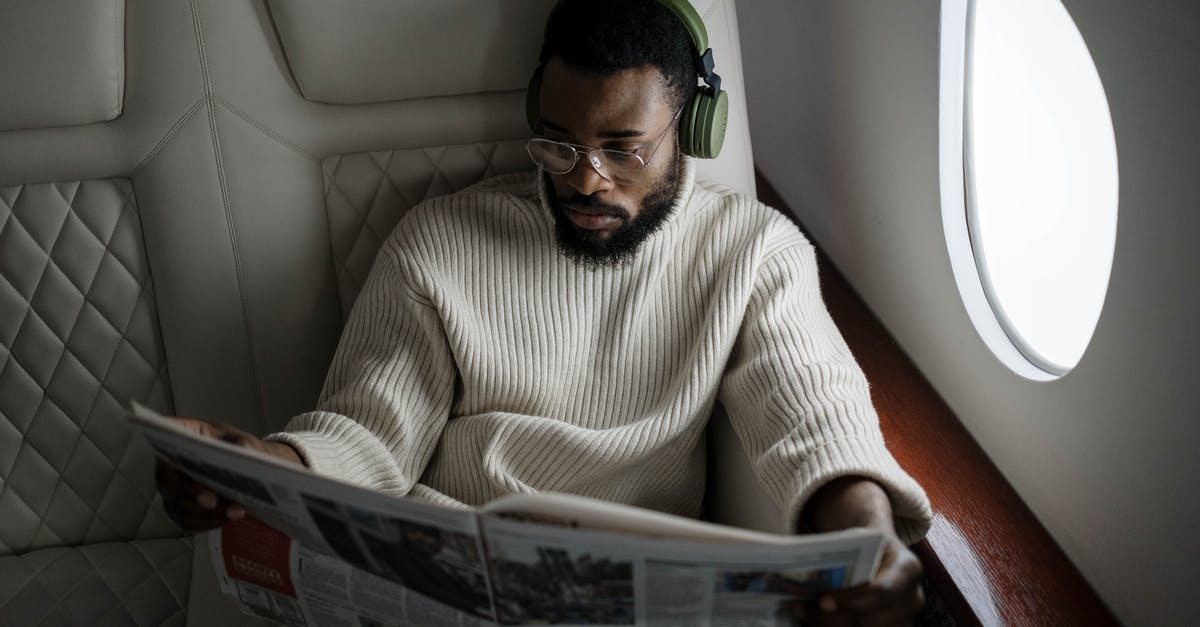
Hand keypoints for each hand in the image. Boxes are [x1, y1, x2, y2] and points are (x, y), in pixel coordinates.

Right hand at [154, 417, 303, 530]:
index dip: (166, 450)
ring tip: (234, 511)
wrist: (247, 469)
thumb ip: (243, 443)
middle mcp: (171, 465)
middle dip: (191, 493)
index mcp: (183, 437)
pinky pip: (189, 521)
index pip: (165, 440)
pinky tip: (228, 517)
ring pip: (179, 506)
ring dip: (207, 513)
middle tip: (212, 500)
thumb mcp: (243, 439)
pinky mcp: (182, 509)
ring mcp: (173, 490)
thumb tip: (243, 450)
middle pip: (169, 481)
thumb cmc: (237, 448)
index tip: (178, 462)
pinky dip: (209, 522)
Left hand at [798, 477, 924, 625]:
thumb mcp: (855, 539)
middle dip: (834, 617)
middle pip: (871, 619)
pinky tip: (814, 619)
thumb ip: (836, 558)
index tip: (823, 601)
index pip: (881, 591)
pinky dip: (834, 626)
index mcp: (907, 568)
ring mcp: (904, 620)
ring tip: (804, 611)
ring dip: (829, 624)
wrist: (880, 553)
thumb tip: (804, 577)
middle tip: (803, 608)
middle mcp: (912, 599)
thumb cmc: (866, 545)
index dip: (852, 600)